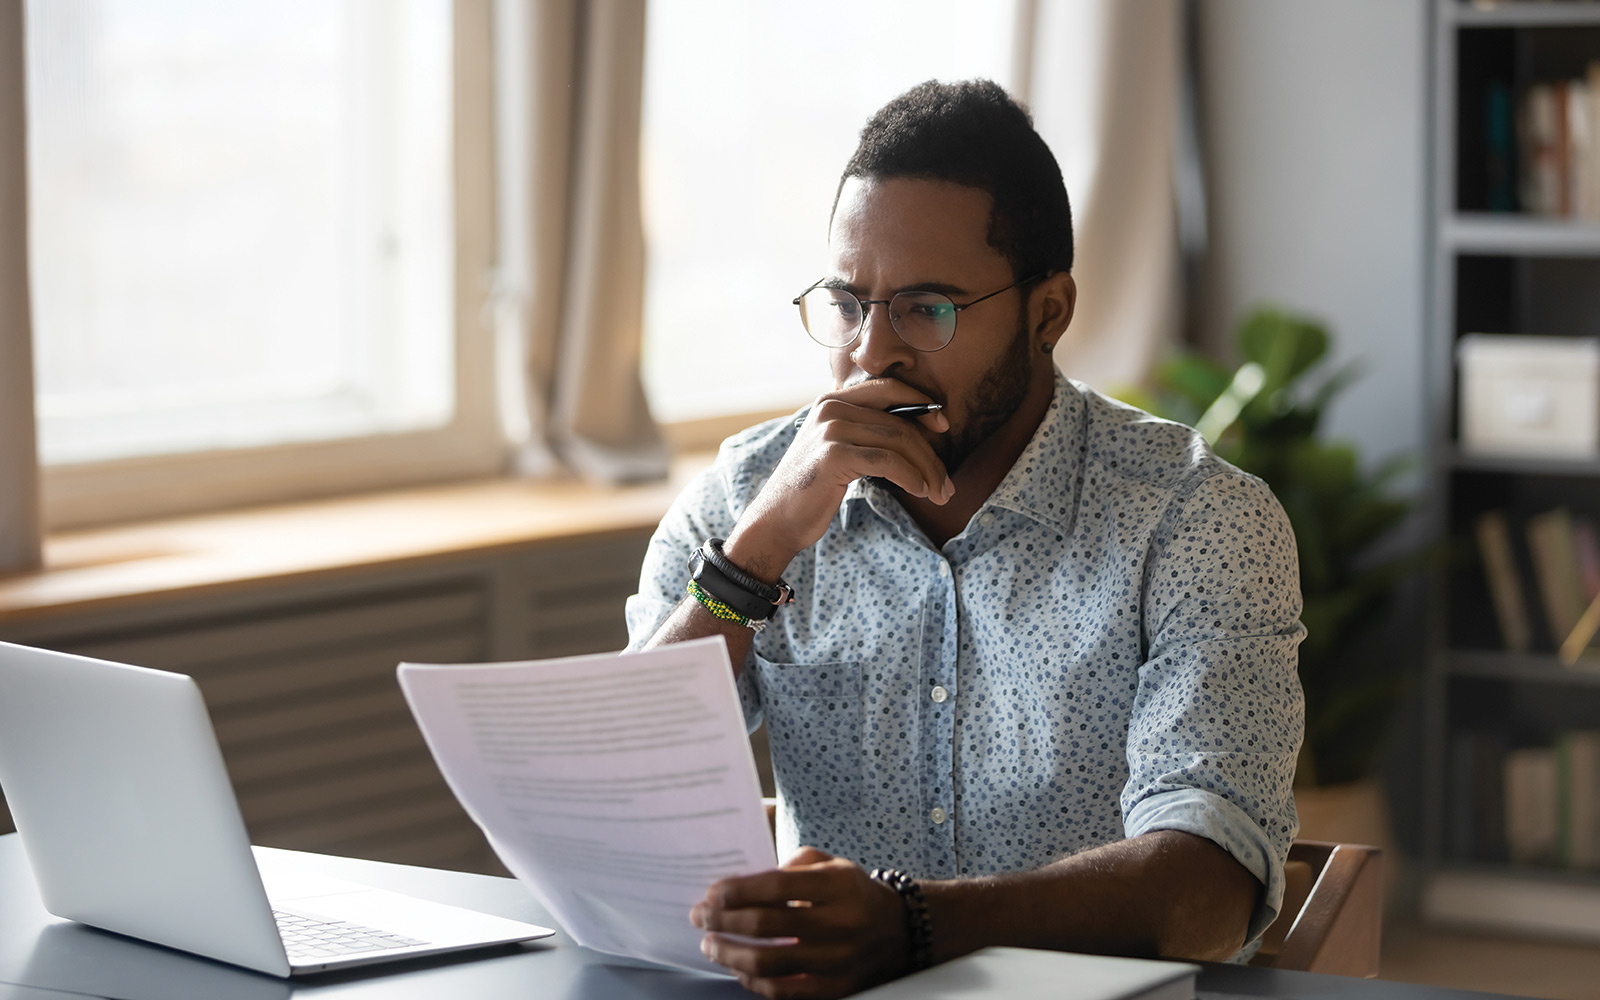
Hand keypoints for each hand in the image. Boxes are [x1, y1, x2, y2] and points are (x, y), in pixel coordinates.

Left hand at [690, 847, 911, 998]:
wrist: (900, 930)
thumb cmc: (853, 891)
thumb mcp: (830, 864)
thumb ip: (789, 866)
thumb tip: (742, 886)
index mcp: (838, 886)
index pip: (777, 886)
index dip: (738, 890)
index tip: (712, 893)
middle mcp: (840, 923)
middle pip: (768, 925)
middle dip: (724, 920)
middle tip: (699, 916)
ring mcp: (839, 960)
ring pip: (770, 963)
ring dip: (731, 954)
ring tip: (710, 944)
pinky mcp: (836, 988)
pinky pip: (785, 991)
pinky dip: (754, 982)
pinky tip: (738, 969)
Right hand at [725, 380, 954, 580]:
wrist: (776, 520)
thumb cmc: (811, 490)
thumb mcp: (837, 450)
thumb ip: (864, 432)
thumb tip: (918, 431)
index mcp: (831, 400)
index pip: (889, 390)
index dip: (921, 405)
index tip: (943, 427)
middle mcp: (830, 407)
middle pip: (899, 422)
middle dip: (930, 453)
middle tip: (946, 482)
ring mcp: (831, 429)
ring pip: (898, 441)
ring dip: (926, 470)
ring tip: (939, 492)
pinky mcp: (834, 454)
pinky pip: (888, 461)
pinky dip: (911, 476)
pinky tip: (919, 491)